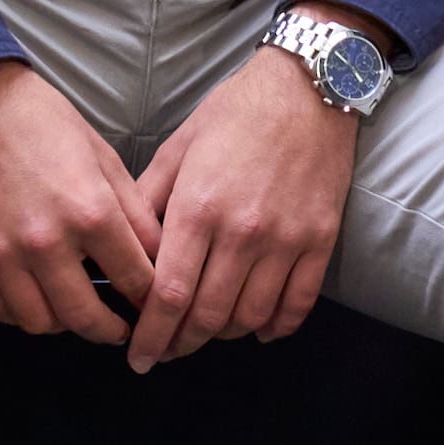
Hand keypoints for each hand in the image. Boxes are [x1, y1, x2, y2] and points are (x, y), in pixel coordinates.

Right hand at [0, 56, 159, 341]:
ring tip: (75, 311)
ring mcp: (2, 253)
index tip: (155, 305)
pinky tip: (36, 298)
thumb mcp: (104, 158)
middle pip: (86, 318)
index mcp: (89, 212)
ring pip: (39, 323)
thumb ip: (134, 213)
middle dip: (111, 330)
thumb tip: (161, 258)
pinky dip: (20, 314)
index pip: (135, 281)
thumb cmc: (45, 122)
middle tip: (121, 329)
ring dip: (63, 325)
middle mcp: (46, 241)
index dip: (152, 299)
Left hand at [123, 37, 365, 359]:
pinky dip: (276, 326)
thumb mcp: (178, 147)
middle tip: (166, 352)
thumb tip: (124, 248)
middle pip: (206, 316)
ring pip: (250, 316)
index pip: (168, 295)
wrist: (307, 87)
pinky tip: (259, 329)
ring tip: (206, 334)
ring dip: (224, 335)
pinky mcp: (319, 240)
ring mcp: (285, 239)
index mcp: (198, 208)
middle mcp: (242, 231)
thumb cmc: (236, 112)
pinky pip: (298, 303)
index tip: (138, 357)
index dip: (151, 335)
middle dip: (181, 344)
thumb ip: (148, 200)